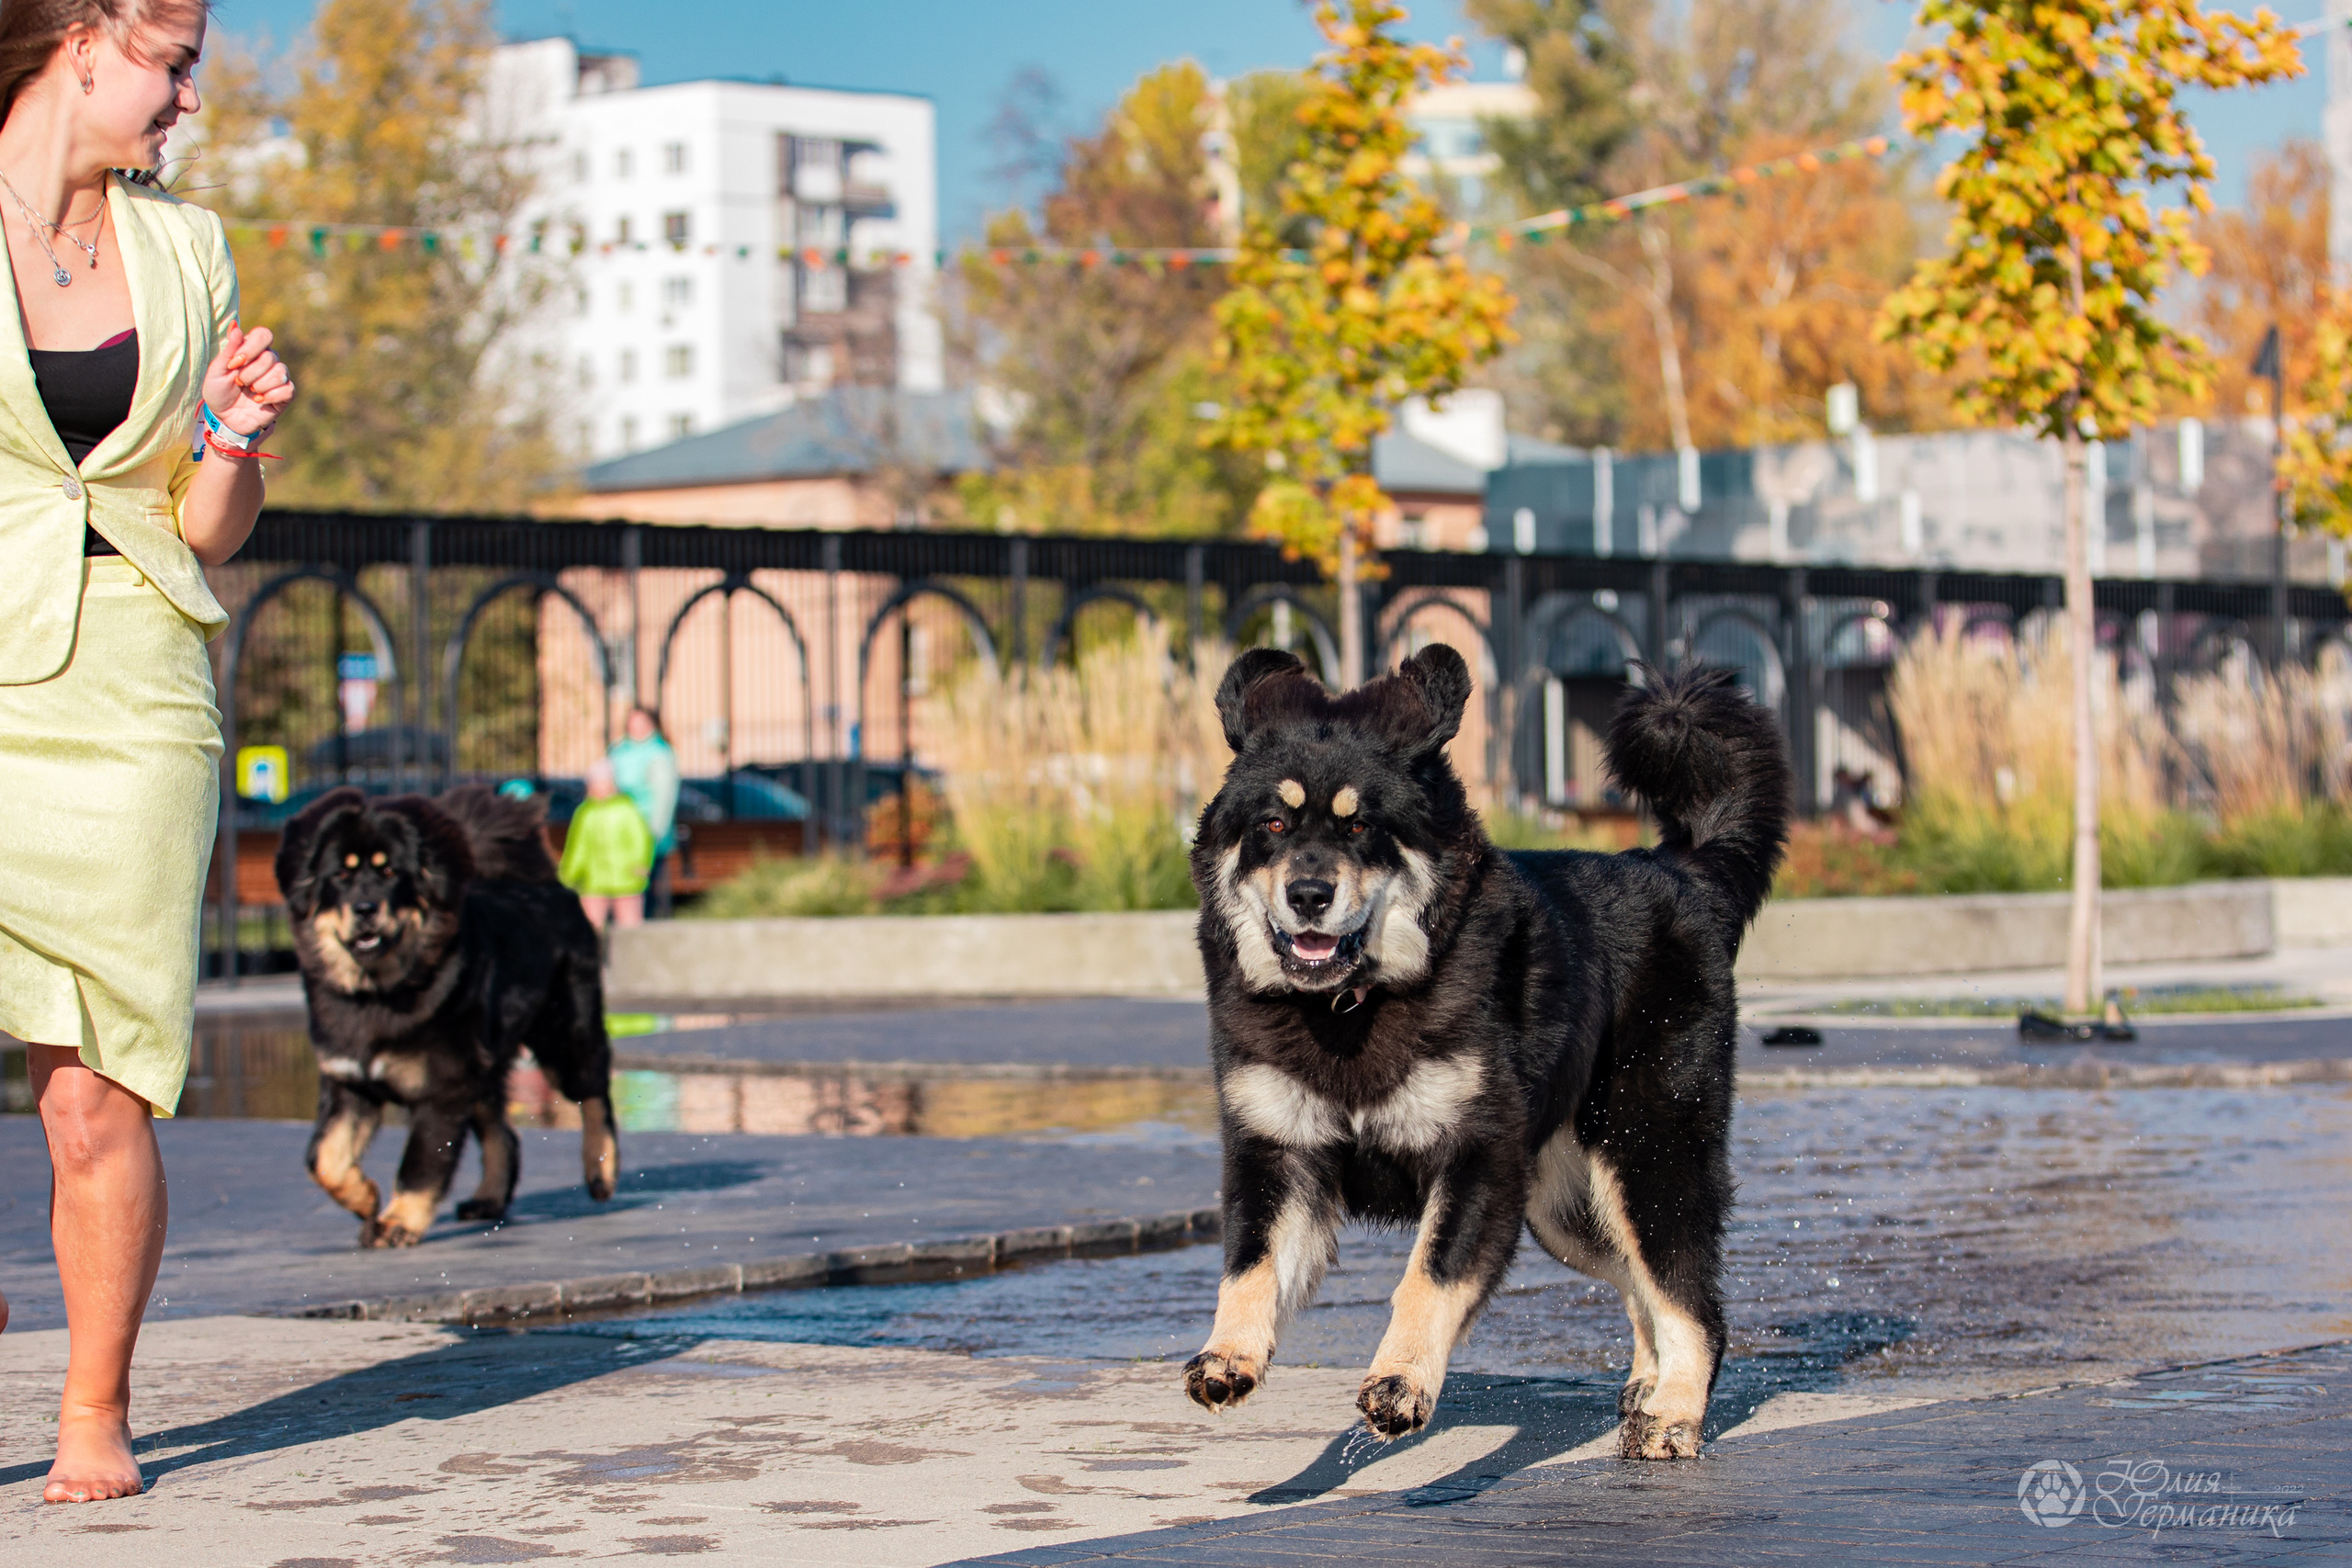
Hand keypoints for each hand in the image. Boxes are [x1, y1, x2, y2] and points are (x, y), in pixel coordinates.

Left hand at [201, 322, 293, 436]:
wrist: (225, 418)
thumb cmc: (219, 392)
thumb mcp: (217, 371)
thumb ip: (228, 350)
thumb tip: (236, 327)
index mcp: (252, 350)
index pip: (264, 335)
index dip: (250, 348)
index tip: (234, 363)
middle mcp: (269, 361)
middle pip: (271, 357)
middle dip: (250, 373)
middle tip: (239, 383)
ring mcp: (278, 378)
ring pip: (280, 373)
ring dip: (260, 385)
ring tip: (250, 392)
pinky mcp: (285, 395)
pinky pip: (288, 390)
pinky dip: (270, 396)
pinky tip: (260, 401)